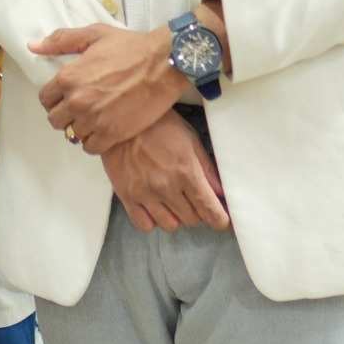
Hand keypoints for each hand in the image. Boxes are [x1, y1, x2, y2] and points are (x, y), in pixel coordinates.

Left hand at [35, 24, 180, 155]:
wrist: (164, 64)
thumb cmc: (130, 47)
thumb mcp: (94, 35)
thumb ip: (61, 41)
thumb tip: (33, 46)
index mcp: (68, 77)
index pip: (45, 99)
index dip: (54, 99)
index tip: (66, 97)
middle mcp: (76, 101)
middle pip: (55, 120)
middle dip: (64, 115)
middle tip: (80, 109)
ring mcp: (93, 120)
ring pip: (72, 136)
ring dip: (80, 129)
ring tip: (93, 120)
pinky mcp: (112, 134)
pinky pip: (90, 148)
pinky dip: (94, 142)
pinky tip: (103, 130)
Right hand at [101, 113, 228, 232]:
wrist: (123, 118)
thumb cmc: (159, 124)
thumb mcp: (190, 139)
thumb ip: (207, 168)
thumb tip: (220, 191)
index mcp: (186, 172)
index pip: (209, 209)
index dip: (219, 219)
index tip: (221, 221)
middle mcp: (166, 187)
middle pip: (191, 219)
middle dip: (197, 212)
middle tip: (193, 199)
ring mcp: (145, 193)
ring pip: (170, 225)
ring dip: (176, 217)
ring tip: (172, 201)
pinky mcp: (127, 196)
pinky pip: (144, 225)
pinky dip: (152, 220)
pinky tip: (154, 206)